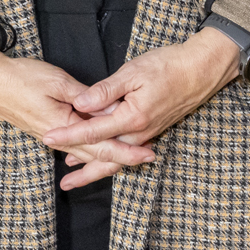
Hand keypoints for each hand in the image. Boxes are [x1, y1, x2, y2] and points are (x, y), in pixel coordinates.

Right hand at [0, 50, 153, 181]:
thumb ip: (84, 97)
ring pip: (85, 152)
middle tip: (149, 158)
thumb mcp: (56, 81)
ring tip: (131, 157)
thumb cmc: (21, 77)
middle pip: (96, 154)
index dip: (126, 149)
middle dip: (124, 157)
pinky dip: (91, 151)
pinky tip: (99, 153)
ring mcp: (51, 136)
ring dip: (108, 156)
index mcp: (63, 126)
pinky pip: (74, 146)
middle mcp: (58, 138)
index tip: (148, 152)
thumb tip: (107, 109)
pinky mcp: (46, 130)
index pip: (101, 144)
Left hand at [43, 30, 240, 184]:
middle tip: (64, 183)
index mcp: (132, 118)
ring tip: (76, 177)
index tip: (48, 138)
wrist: (201, 70)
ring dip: (97, 168)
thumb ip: (105, 91)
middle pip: (107, 158)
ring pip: (118, 158)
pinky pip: (127, 151)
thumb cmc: (167, 66)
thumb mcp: (132, 73)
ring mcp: (147, 133)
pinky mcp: (151, 130)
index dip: (69, 135)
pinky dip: (112, 158)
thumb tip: (80, 104)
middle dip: (84, 171)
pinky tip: (102, 157)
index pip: (93, 131)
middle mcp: (140, 132)